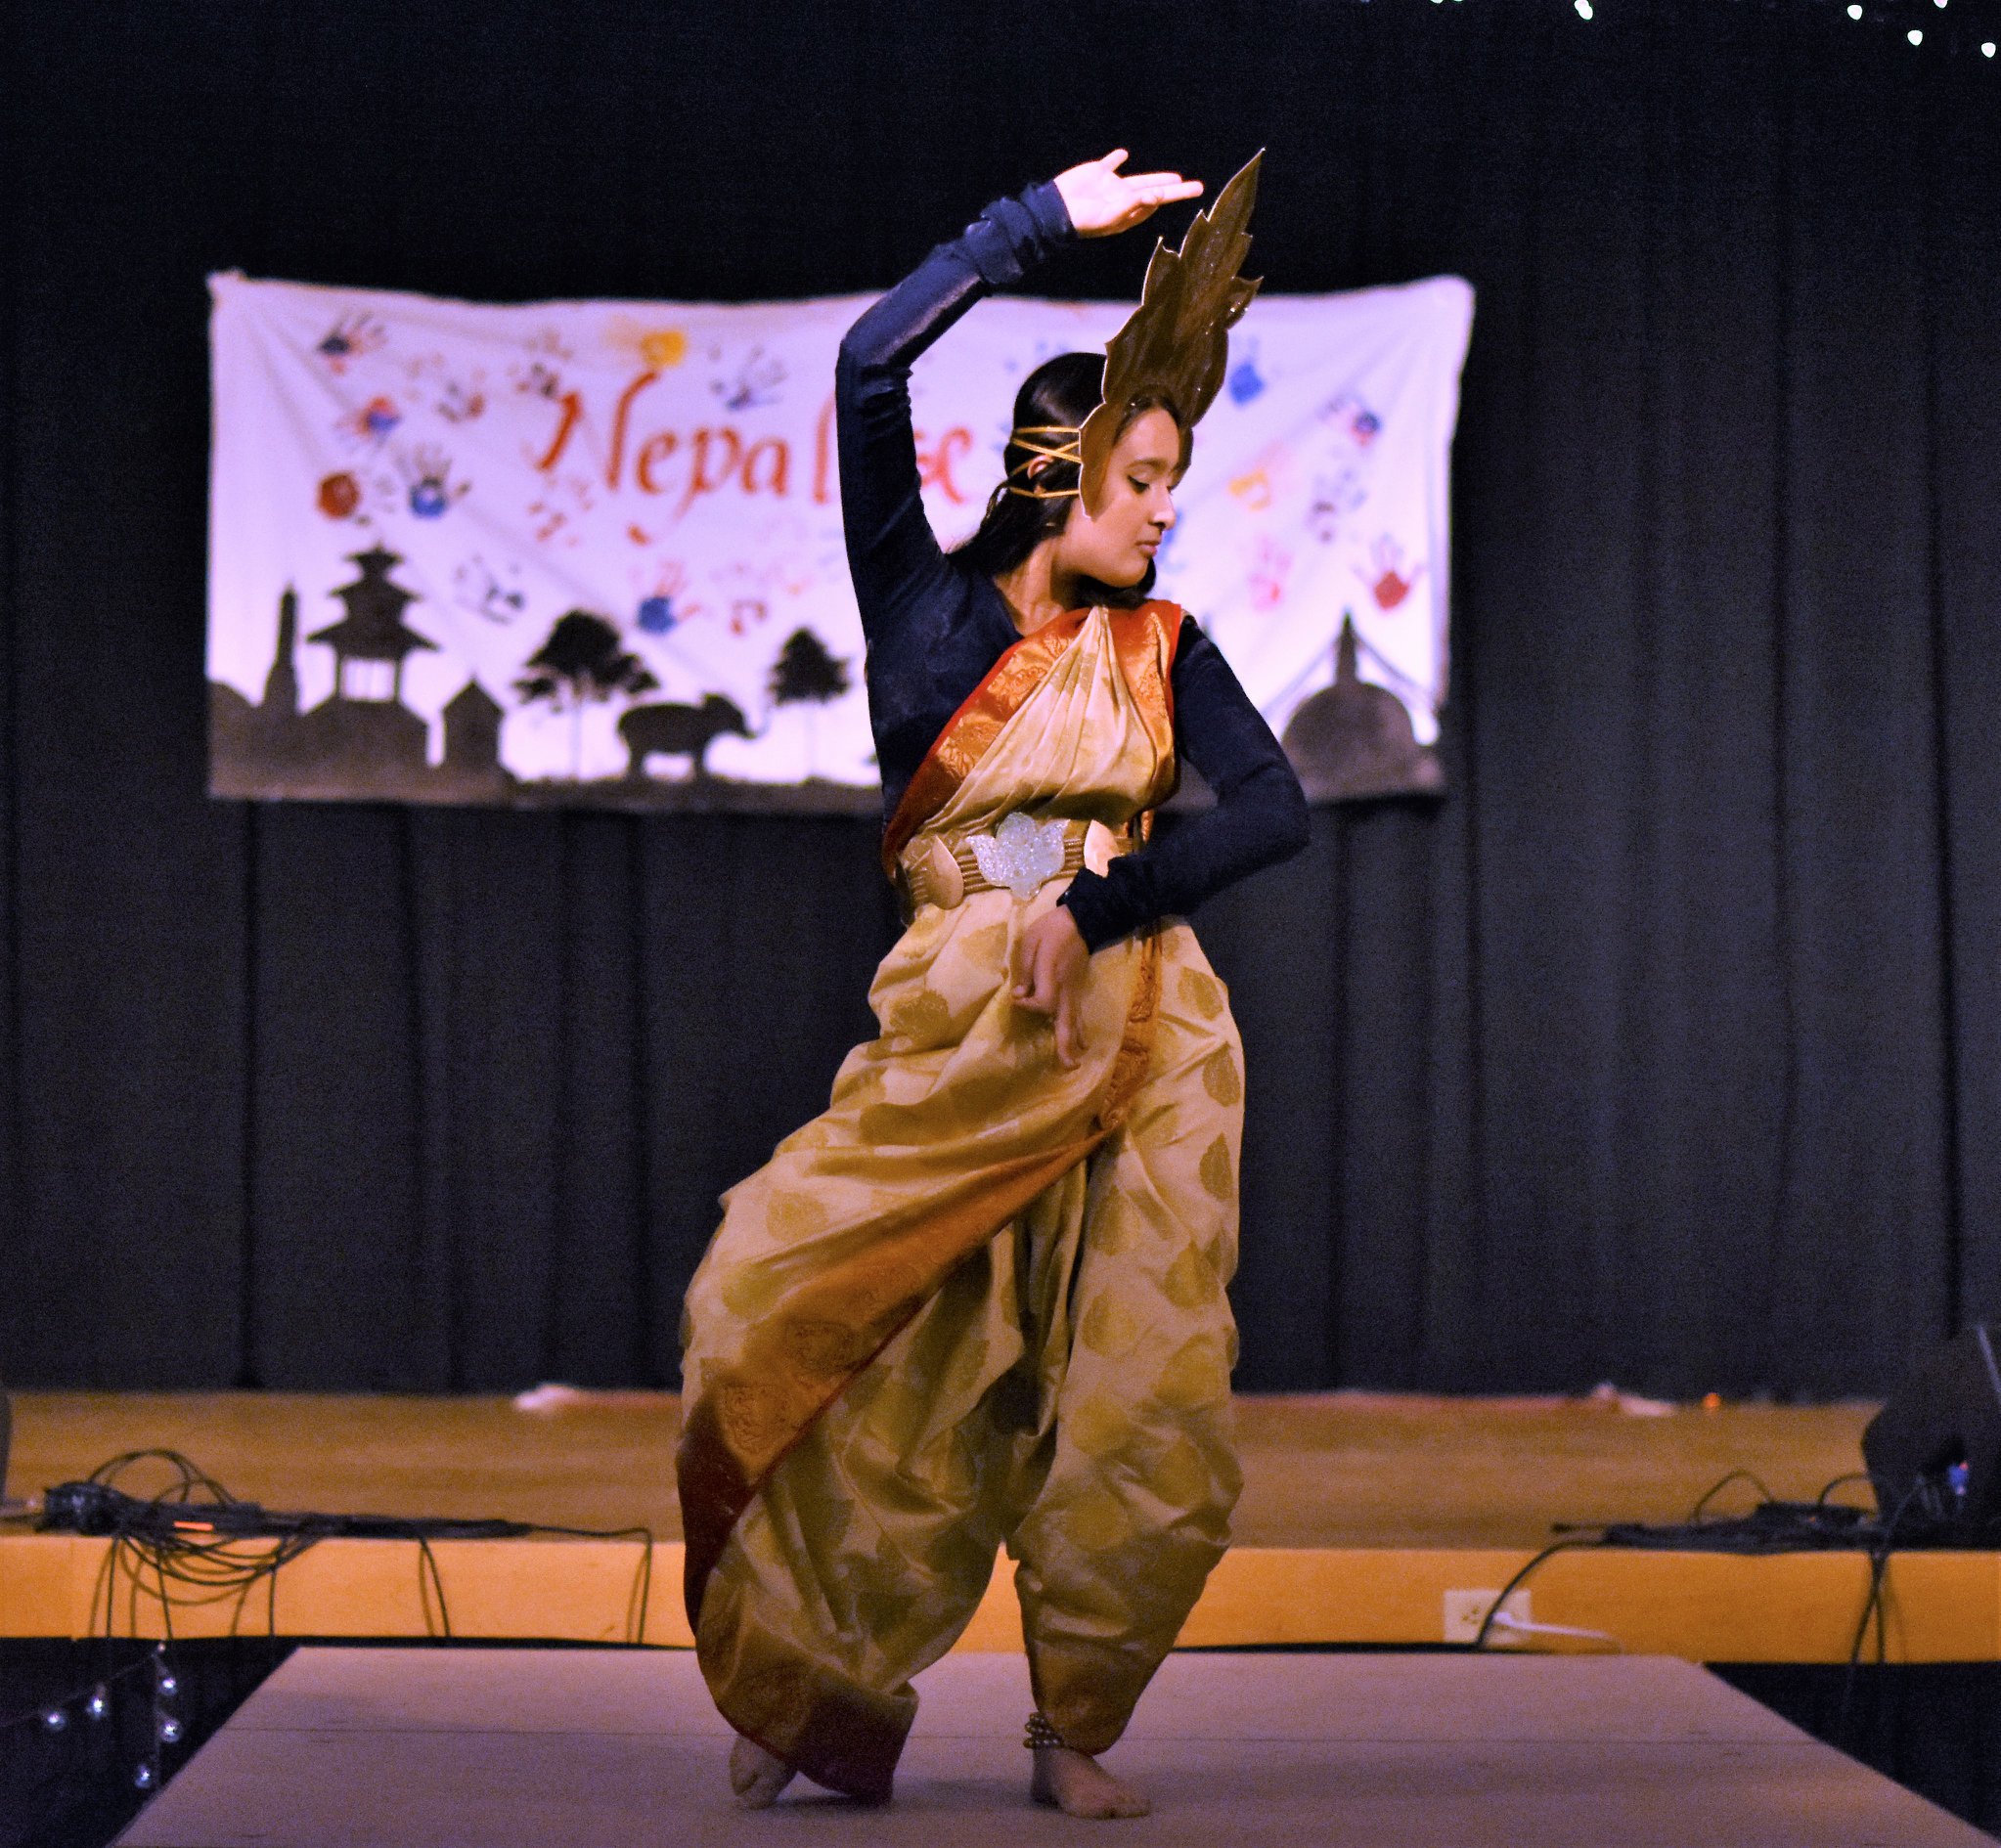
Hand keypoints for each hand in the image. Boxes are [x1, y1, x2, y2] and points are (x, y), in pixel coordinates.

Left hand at [1013, 907, 1090, 1067]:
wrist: (1082, 920)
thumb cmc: (1051, 930)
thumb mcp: (1030, 942)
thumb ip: (1024, 970)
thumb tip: (1019, 996)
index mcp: (1052, 974)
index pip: (1043, 1002)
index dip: (1029, 1005)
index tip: (1018, 998)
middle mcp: (1065, 987)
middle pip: (1065, 1020)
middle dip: (1065, 1043)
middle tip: (1068, 1066)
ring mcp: (1074, 990)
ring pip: (1074, 1020)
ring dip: (1074, 1042)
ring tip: (1074, 1063)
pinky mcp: (1077, 989)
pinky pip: (1077, 1013)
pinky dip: (1079, 1030)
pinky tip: (1082, 1042)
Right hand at [1053, 150, 1203, 239]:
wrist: (1056, 210)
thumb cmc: (1084, 219)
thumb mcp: (1112, 215)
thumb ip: (1136, 203)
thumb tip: (1160, 195)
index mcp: (1128, 213)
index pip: (1154, 204)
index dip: (1168, 198)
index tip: (1180, 190)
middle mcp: (1123, 200)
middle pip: (1155, 191)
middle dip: (1175, 190)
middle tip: (1197, 187)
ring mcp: (1110, 186)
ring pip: (1139, 179)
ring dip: (1156, 178)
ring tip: (1175, 178)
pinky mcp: (1096, 172)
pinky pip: (1110, 164)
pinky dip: (1116, 159)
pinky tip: (1122, 155)